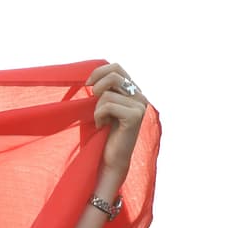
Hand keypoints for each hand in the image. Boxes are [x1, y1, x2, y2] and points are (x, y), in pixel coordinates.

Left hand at [87, 63, 149, 181]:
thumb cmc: (100, 136)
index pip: (116, 67)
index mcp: (132, 91)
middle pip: (113, 75)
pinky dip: (98, 116)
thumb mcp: (99, 108)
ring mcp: (140, 105)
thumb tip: (89, 78)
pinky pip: (107, 105)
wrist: (108, 160)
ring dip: (96, 109)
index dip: (98, 72)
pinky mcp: (135, 115)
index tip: (87, 85)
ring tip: (101, 122)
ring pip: (107, 93)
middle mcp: (139, 95)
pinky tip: (103, 126)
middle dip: (96, 88)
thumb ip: (100, 91)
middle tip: (92, 105)